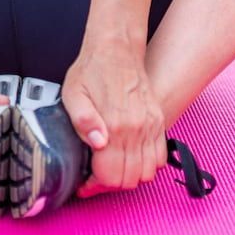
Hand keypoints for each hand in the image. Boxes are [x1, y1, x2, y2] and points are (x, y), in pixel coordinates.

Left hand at [61, 39, 165, 198]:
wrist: (116, 48)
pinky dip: (147, 165)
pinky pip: (160, 158)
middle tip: (95, 174)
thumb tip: (98, 144)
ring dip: (129, 176)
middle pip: (129, 179)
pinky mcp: (158, 121)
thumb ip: (83, 121)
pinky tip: (128, 157)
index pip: (111, 175)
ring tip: (111, 166)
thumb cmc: (90, 71)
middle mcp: (137, 129)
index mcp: (114, 125)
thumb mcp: (73, 94)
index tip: (84, 183)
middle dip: (110, 183)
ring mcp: (151, 126)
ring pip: (147, 173)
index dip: (94, 185)